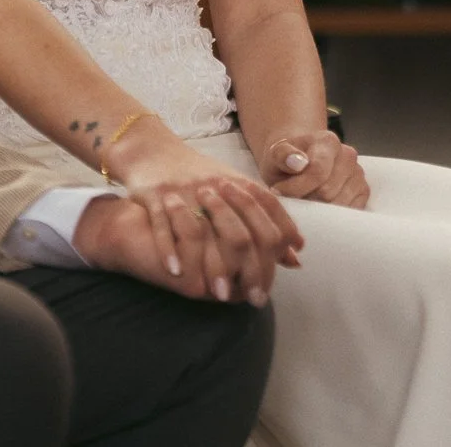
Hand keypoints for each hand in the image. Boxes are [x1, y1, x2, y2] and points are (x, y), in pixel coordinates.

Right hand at [74, 195, 287, 304]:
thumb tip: (296, 258)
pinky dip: (169, 249)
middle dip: (249, 269)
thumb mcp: (238, 194)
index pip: (268, 217)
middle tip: (253, 298)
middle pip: (239, 232)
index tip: (272, 283)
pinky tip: (176, 273)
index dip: (275, 251)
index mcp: (239, 185)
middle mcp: (214, 187)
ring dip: (212, 266)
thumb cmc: (201, 179)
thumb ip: (267, 223)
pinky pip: (163, 224)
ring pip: (202, 233)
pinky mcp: (155, 194)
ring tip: (218, 295)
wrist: (154, 151)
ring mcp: (184, 191)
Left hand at [262, 129, 369, 207]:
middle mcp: (348, 155)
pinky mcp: (363, 192)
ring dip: (317, 209)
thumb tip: (298, 163)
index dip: (296, 188)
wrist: (299, 164)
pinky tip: (318, 205)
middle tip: (291, 197)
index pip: (317, 172)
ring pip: (338, 205)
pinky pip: (349, 212)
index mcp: (328, 141)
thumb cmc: (286, 161)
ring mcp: (358, 174)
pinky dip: (331, 215)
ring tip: (304, 199)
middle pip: (327, 192)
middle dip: (305, 200)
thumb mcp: (274, 154)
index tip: (278, 192)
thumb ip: (282, 155)